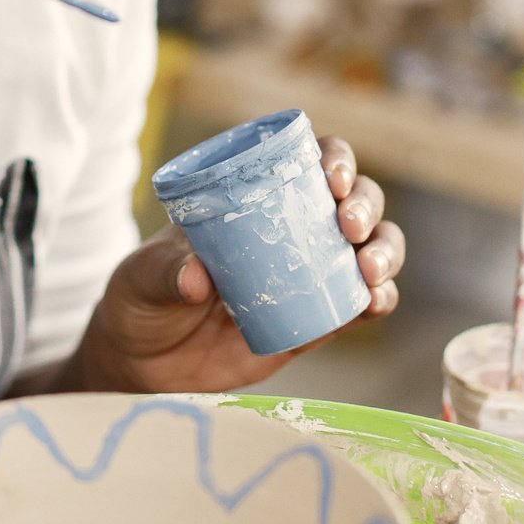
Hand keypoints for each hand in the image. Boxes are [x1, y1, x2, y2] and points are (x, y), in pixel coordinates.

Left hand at [76, 136, 403, 393]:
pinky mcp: (315, 323)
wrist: (142, 365)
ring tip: (369, 270)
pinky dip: (378, 300)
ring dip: (384, 252)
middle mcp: (291, 229)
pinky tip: (377, 301)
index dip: (333, 158)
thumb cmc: (140, 300)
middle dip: (364, 205)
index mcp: (253, 197)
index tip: (330, 176)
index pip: (306, 161)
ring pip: (368, 249)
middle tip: (348, 226)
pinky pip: (359, 306)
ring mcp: (308, 275)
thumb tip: (199, 280)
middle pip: (352, 200)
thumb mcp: (143, 277)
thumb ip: (166, 273)